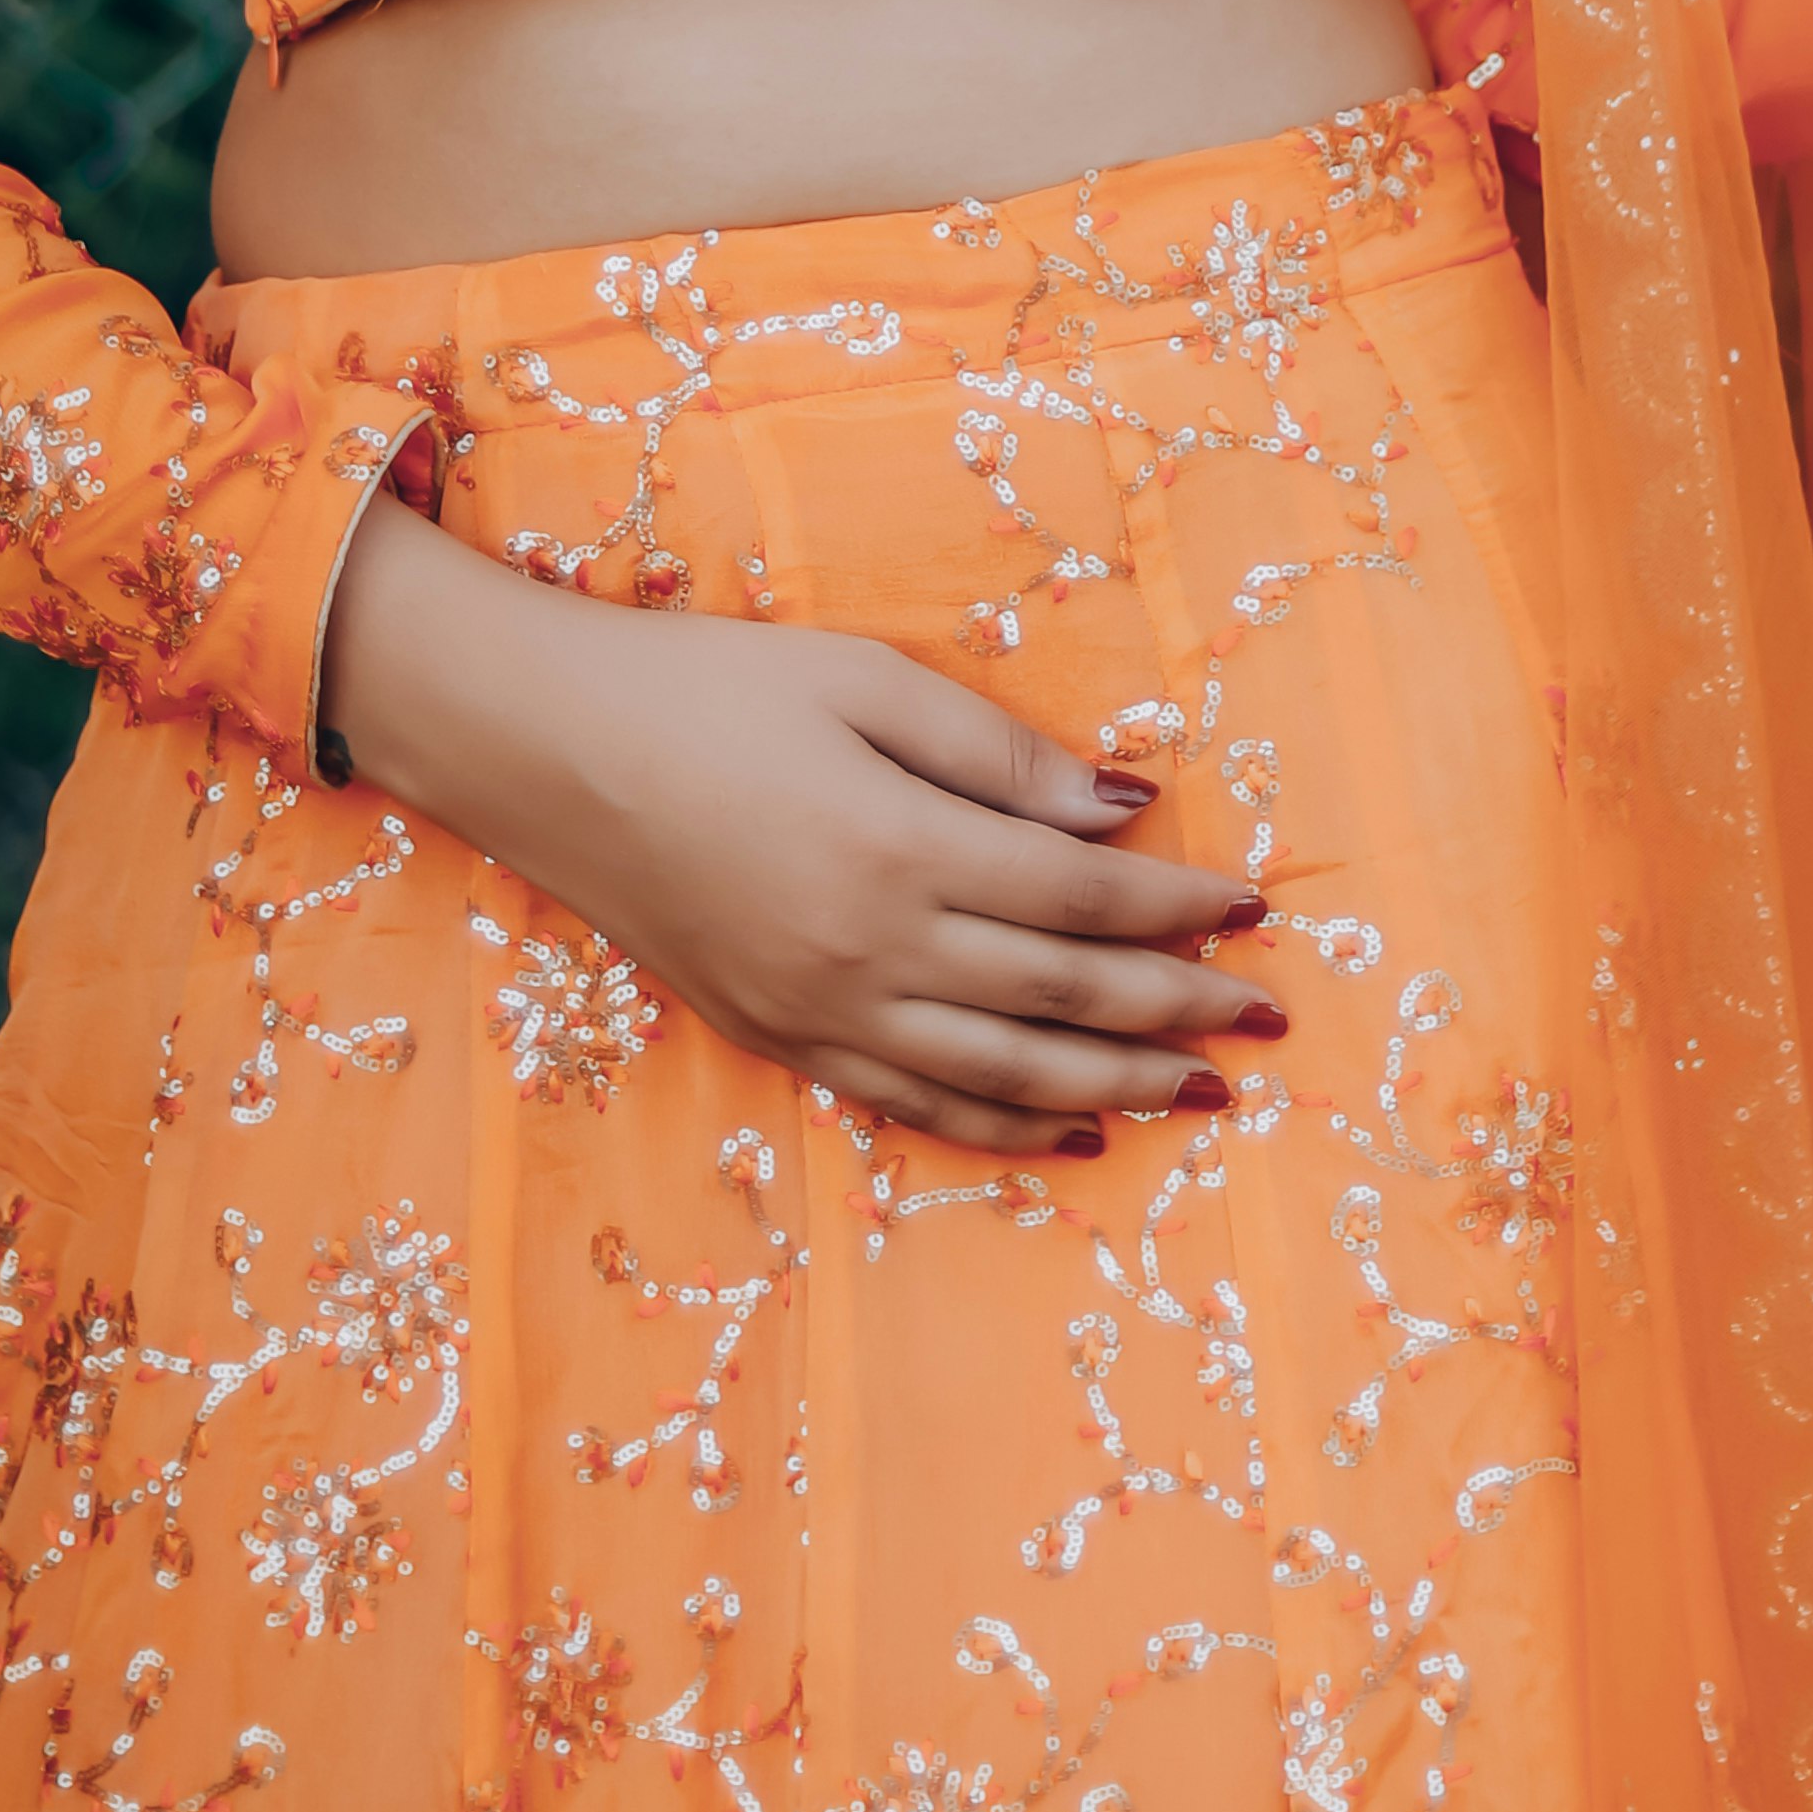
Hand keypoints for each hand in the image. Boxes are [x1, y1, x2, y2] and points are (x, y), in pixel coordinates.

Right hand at [313, 496, 1280, 1158]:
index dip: (1178, 907)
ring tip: (1205, 1083)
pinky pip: (917, 1104)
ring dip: (1119, 1083)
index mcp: (902, 848)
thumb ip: (998, 755)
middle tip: (1266, 1013)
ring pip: (1007, 1073)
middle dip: (1177, 1005)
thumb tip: (1123, 808)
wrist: (546, 752)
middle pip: (1063, 996)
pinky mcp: (780, 1042)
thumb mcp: (863, 682)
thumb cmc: (711, 688)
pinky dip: (1007, 1126)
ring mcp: (823, 1013)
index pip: (1082, 896)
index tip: (1255, 908)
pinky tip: (1074, 1129)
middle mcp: (872, 952)